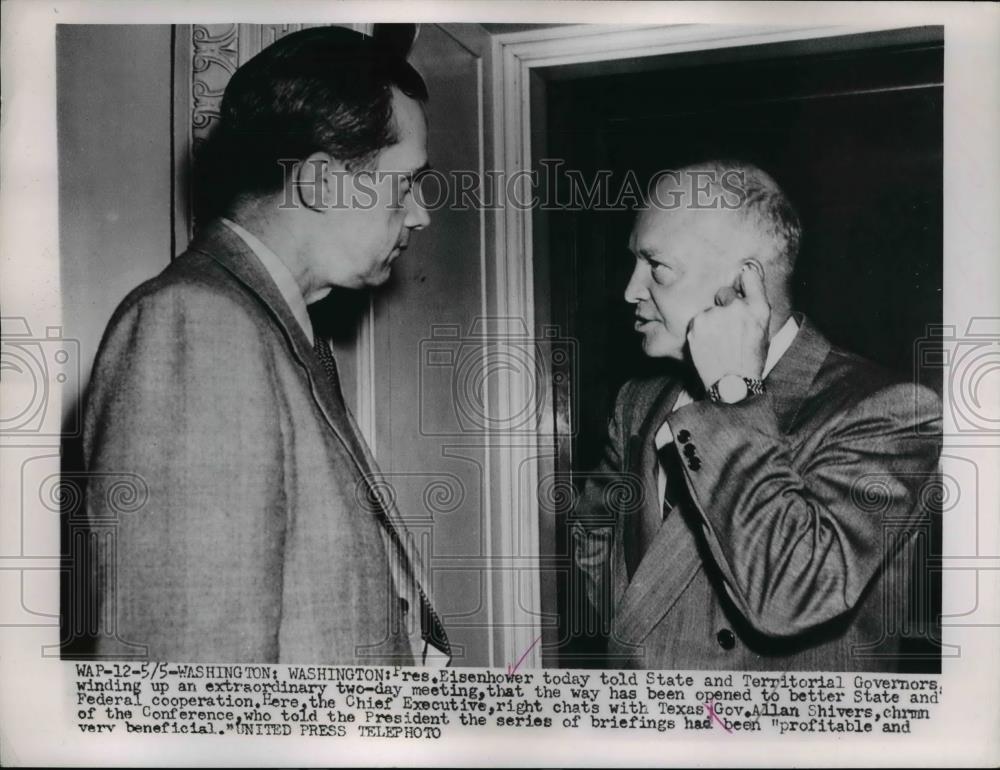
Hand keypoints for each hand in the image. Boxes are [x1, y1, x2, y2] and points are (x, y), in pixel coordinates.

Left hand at [687, 264, 771, 389]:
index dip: (744, 279)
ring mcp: (715, 314)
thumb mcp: (764, 331)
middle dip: (725, 305)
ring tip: (718, 342)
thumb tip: (744, 283)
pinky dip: (701, 330)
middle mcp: (737, 307)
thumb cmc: (750, 360)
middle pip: (725, 293)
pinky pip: (699, 320)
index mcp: (759, 308)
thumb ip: (754, 306)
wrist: (731, 384)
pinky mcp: (697, 323)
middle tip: (728, 329)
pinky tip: (709, 345)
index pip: (750, 275)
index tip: (741, 282)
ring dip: (712, 320)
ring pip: (710, 309)